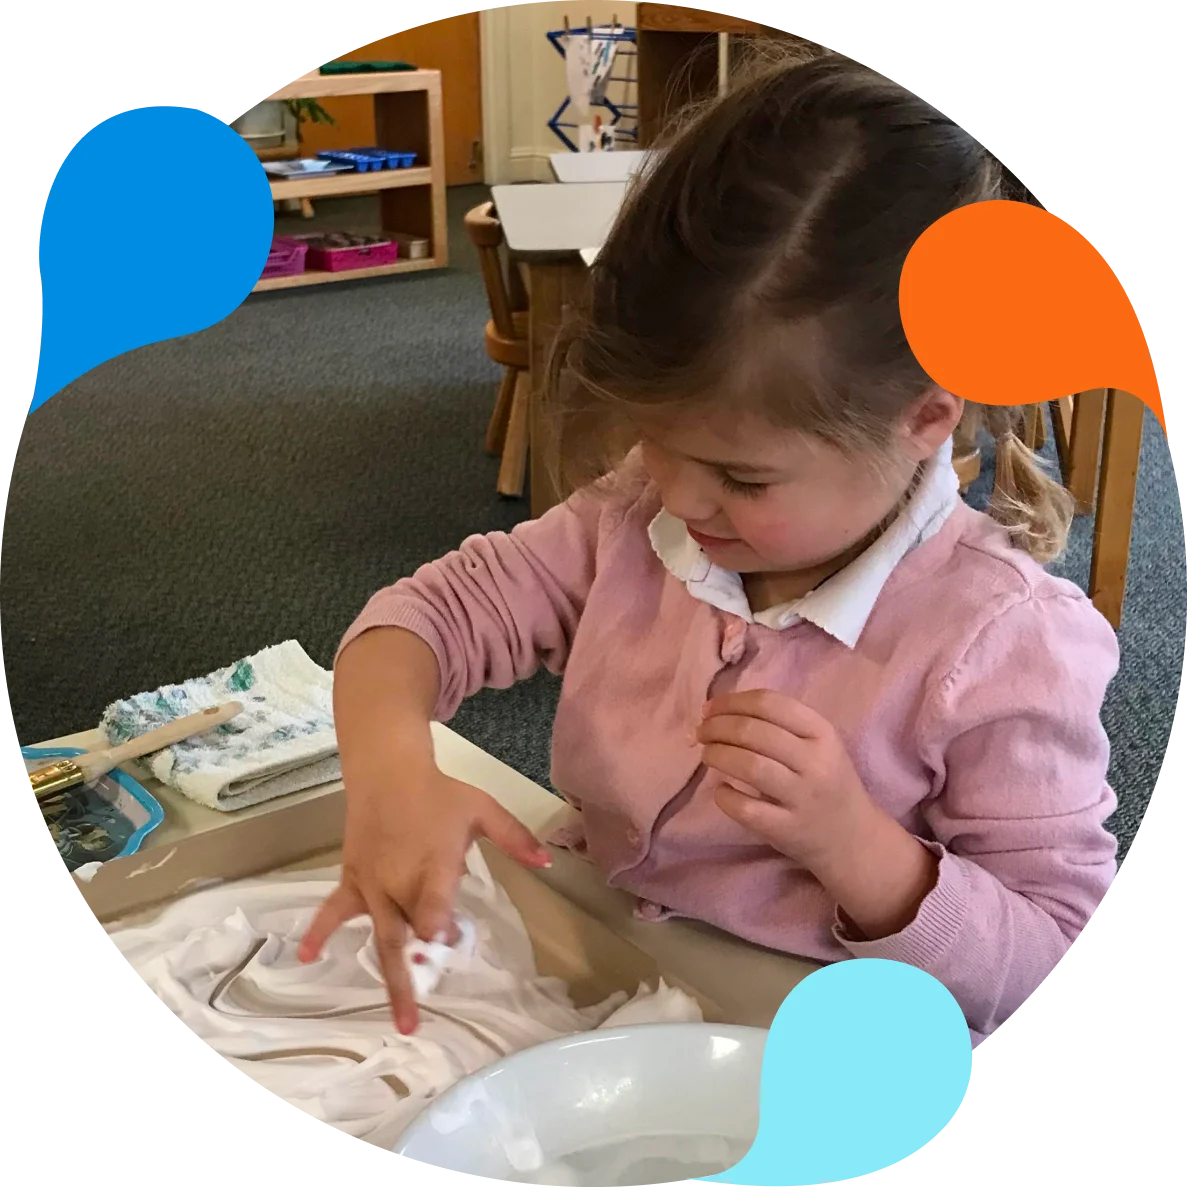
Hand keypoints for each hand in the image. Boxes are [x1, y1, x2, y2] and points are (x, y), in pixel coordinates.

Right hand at [298, 756, 551, 1034]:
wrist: (388, 771)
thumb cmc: (440, 794)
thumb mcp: (483, 810)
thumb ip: (515, 838)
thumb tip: (548, 861)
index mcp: (434, 865)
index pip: (435, 908)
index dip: (440, 928)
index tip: (449, 937)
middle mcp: (399, 881)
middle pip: (409, 933)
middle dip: (418, 972)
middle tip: (421, 1020)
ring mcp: (372, 884)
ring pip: (382, 936)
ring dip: (390, 977)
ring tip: (400, 1020)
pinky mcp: (352, 880)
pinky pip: (333, 909)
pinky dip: (319, 931)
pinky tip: (307, 956)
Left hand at [697, 690, 876, 871]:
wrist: (852, 838)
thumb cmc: (826, 781)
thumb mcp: (817, 745)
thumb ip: (778, 725)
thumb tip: (716, 711)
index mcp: (822, 733)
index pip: (770, 703)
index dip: (731, 702)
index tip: (708, 709)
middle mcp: (815, 762)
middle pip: (753, 732)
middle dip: (715, 727)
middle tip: (699, 732)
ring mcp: (802, 797)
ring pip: (749, 766)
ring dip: (716, 754)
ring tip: (706, 754)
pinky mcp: (786, 829)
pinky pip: (745, 809)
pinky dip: (725, 796)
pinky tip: (722, 791)